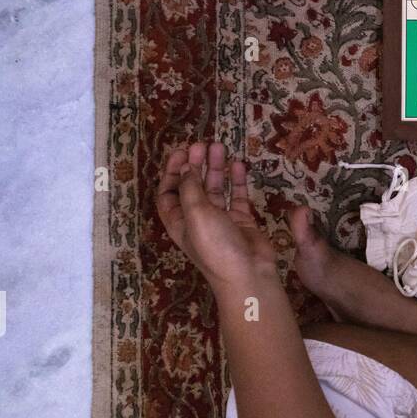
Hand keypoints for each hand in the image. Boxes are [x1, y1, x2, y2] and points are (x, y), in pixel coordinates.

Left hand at [156, 142, 276, 289]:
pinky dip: (237, 180)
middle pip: (192, 187)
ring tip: (220, 147)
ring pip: (216, 188)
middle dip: (195, 165)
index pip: (169, 192)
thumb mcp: (196, 213)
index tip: (181, 151)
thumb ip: (190, 188)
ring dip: (216, 168)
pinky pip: (237, 196)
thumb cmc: (215, 245)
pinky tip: (238, 165)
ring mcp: (221, 220)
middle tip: (202, 144)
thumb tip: (187, 167)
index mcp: (179, 222)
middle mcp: (198, 219)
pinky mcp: (242, 220)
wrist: (248, 272)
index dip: (172, 171)